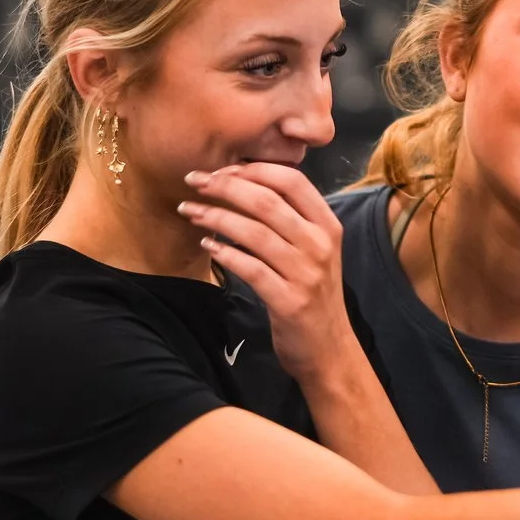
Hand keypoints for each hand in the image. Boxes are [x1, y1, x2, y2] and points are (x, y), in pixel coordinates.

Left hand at [177, 162, 353, 382]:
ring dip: (215, 217)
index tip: (221, 170)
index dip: (253, 170)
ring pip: (254, 232)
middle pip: (267, 201)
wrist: (329, 349)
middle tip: (194, 182)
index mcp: (328, 225)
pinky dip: (225, 253)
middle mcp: (320, 244)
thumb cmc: (314, 294)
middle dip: (224, 186)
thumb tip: (245, 186)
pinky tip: (206, 245)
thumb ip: (291, 220)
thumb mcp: (314, 251)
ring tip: (189, 211)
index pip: (292, 180)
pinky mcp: (288, 301)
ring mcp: (306, 273)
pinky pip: (249, 268)